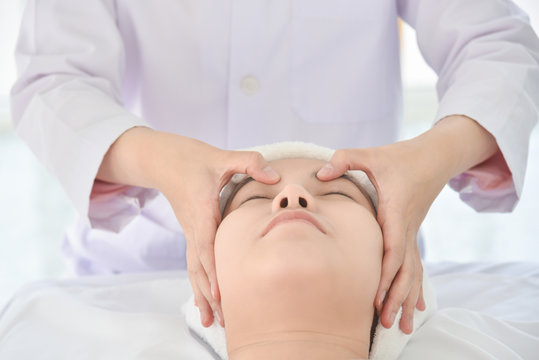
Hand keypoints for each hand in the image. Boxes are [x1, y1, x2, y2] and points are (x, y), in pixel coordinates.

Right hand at [97, 127, 279, 327]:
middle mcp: (194, 225)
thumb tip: (275, 178)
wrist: (164, 160)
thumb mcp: (223, 156)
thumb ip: (250, 163)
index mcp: (201, 208)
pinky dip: (199, 284)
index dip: (213, 269)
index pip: (206, 243)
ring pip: (195, 269)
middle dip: (210, 294)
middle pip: (199, 266)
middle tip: (223, 320)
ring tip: (212, 323)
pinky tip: (203, 304)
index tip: (220, 292)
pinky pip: (195, 264)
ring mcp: (191, 232)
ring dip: (203, 296)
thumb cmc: (193, 158)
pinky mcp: (193, 233)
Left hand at [316, 139, 450, 333]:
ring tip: (403, 328)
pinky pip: (414, 265)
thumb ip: (345, 160)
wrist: (434, 156)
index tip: (377, 295)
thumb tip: (320, 172)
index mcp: (396, 210)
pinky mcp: (411, 232)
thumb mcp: (372, 155)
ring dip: (407, 299)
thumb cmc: (400, 156)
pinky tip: (416, 307)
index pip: (393, 248)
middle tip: (386, 324)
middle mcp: (407, 226)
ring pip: (412, 272)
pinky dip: (414, 287)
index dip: (386, 273)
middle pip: (405, 269)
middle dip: (395, 297)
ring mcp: (412, 232)